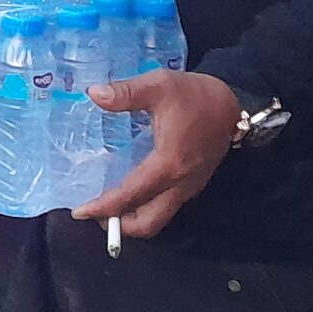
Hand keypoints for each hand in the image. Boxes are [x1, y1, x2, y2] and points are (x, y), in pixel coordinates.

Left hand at [74, 70, 243, 237]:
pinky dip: (145, 209)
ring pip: (158, 219)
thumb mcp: (159, 85)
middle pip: (148, 223)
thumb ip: (126, 92)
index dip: (103, 207)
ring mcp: (189, 188)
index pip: (131, 196)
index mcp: (169, 163)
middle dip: (119, 226)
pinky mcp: (193, 186)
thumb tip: (93, 94)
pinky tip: (130, 194)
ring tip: (108, 207)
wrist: (233, 104)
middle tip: (94, 213)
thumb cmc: (194, 94)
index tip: (79, 212)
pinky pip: (166, 208)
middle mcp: (180, 184)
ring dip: (132, 220)